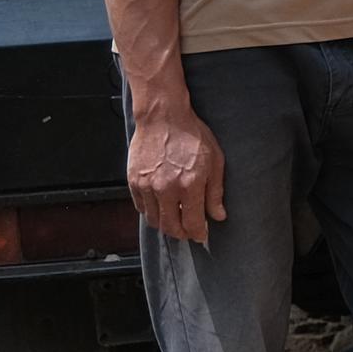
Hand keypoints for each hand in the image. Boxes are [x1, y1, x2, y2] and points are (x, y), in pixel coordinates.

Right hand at [127, 94, 226, 244]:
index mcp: (190, 184)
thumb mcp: (215, 160)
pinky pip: (141, 208)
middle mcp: (166, 188)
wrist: (163, 117)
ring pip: (154, 220)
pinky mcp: (134, 182)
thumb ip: (215, 192)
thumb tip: (218, 216)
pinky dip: (151, 212)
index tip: (201, 235)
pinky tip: (161, 206)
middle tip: (188, 230)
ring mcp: (147, 186)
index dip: (198, 234)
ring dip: (165, 224)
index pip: (192, 223)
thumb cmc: (191, 135)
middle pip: (171, 227)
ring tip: (175, 218)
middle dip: (181, 233)